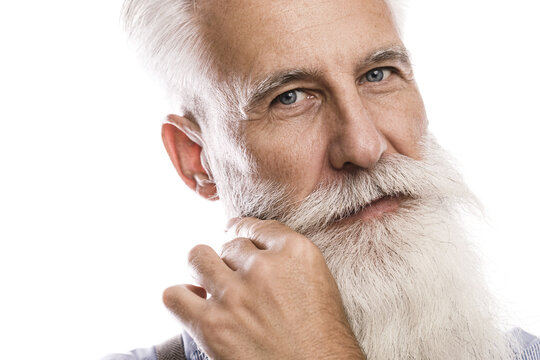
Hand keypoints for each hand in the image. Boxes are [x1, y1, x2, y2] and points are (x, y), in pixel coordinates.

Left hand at [163, 217, 364, 359]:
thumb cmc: (325, 340)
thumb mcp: (321, 284)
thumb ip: (289, 259)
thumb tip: (255, 250)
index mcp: (296, 253)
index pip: (258, 226)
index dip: (244, 232)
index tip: (237, 233)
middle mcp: (263, 268)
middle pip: (230, 246)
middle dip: (232, 262)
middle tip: (240, 282)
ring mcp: (235, 295)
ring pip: (198, 258)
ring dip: (204, 270)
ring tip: (212, 285)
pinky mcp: (212, 326)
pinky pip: (174, 296)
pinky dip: (180, 297)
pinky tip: (193, 303)